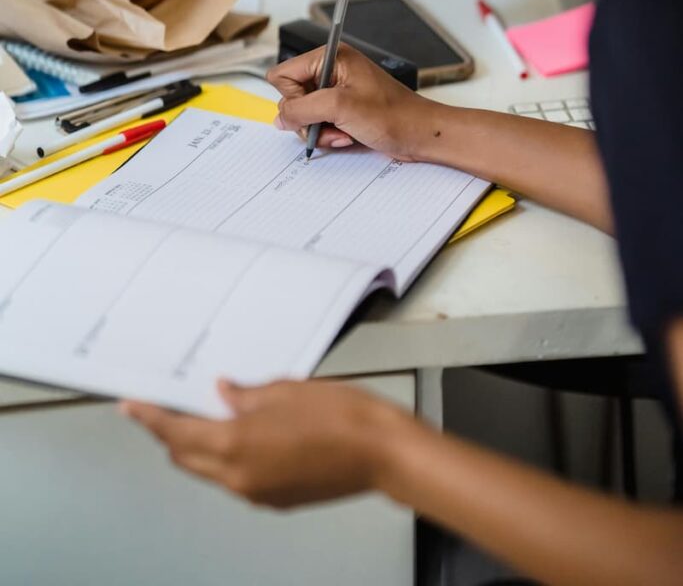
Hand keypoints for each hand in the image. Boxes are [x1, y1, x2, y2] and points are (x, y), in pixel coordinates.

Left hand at [121, 379, 403, 508]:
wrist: (381, 452)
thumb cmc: (342, 417)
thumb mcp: (285, 390)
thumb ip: (246, 395)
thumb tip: (225, 394)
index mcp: (236, 445)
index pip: (175, 433)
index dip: (150, 419)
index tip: (131, 407)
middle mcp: (240, 475)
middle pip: (186, 457)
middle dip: (171, 433)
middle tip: (166, 407)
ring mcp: (257, 492)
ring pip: (210, 470)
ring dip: (199, 446)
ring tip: (207, 414)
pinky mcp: (275, 499)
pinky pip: (236, 479)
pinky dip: (228, 458)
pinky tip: (243, 433)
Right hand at [267, 44, 432, 159]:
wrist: (420, 133)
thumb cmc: (393, 115)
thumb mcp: (340, 107)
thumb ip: (301, 109)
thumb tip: (280, 118)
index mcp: (330, 57)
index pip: (283, 75)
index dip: (292, 97)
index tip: (312, 108)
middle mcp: (331, 71)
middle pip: (291, 97)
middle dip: (308, 118)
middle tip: (331, 123)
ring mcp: (336, 91)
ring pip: (303, 114)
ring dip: (319, 129)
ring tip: (342, 132)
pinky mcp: (342, 109)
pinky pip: (318, 123)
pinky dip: (328, 134)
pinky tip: (347, 136)